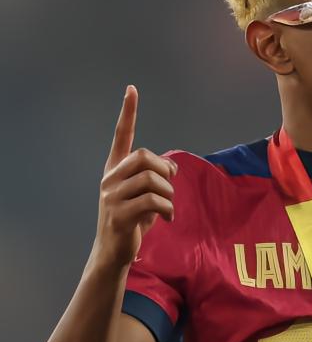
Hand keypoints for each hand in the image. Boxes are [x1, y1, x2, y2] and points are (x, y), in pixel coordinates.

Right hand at [91, 85, 177, 268]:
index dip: (128, 112)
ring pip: (151, 179)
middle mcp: (110, 178)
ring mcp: (111, 196)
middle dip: (164, 170)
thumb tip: (172, 167)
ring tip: (167, 206)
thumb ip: (155, 176)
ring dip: (168, 194)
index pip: (122, 135)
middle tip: (169, 186)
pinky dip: (167, 210)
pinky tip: (166, 219)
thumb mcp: (145, 193)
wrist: (114, 252)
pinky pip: (153, 201)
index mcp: (115, 169)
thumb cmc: (133, 219)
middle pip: (145, 156)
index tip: (131, 89)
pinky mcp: (119, 214)